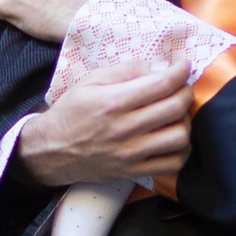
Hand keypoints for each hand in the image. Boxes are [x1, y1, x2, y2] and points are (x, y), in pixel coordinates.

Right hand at [18, 59, 192, 185]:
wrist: (50, 150)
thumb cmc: (71, 111)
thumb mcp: (91, 81)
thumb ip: (127, 70)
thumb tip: (161, 67)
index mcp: (113, 102)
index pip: (163, 83)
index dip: (181, 69)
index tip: (181, 63)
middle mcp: (124, 129)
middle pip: (176, 107)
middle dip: (186, 91)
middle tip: (180, 86)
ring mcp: (130, 154)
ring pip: (179, 137)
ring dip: (186, 121)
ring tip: (176, 114)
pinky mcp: (133, 172)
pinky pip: (172, 164)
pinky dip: (182, 149)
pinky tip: (174, 137)